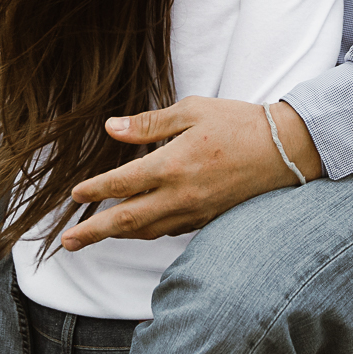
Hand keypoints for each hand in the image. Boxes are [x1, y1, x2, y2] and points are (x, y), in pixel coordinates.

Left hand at [58, 96, 320, 249]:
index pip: (122, 183)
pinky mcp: (207, 219)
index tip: (75, 194)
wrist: (284, 149)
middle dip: (93, 233)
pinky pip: (169, 230)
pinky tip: (138, 227)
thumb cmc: (237, 123)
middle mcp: (180, 195)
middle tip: (68, 242)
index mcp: (172, 164)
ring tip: (94, 237)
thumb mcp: (192, 111)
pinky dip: (147, 231)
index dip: (94, 190)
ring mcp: (194, 211)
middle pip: (127, 220)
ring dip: (118, 234)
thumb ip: (149, 124)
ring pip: (147, 231)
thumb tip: (111, 127)